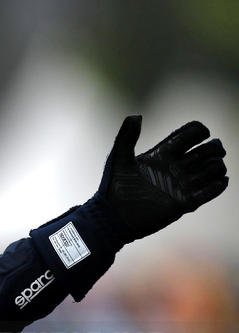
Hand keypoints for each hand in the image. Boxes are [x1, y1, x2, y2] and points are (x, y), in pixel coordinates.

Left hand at [98, 115, 227, 240]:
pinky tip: (219, 182)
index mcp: (162, 154)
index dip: (199, 130)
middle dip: (214, 147)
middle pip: (205, 151)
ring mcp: (180, 185)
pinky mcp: (184, 203)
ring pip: (210, 170)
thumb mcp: (118, 159)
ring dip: (216, 166)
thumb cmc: (113, 188)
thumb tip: (136, 115)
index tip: (202, 132)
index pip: (187, 135)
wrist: (113, 217)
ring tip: (214, 168)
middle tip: (215, 149)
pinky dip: (217, 187)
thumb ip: (126, 137)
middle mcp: (174, 167)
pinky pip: (207, 193)